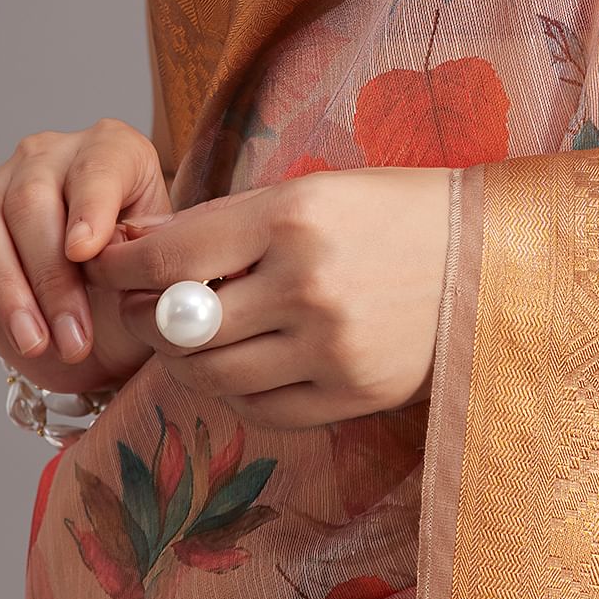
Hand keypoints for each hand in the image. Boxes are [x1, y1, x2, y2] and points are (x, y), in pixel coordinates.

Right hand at [0, 119, 172, 386]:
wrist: (107, 326)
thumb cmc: (141, 287)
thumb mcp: (163, 272)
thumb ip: (153, 257)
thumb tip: (134, 254)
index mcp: (113, 151)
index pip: (98, 166)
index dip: (90, 207)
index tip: (86, 253)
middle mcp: (49, 158)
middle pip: (32, 200)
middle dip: (52, 277)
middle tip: (74, 337)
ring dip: (7, 289)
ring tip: (35, 343)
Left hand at [88, 167, 454, 428]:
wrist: (494, 260)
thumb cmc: (395, 213)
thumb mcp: (314, 191)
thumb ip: (226, 222)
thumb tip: (132, 243)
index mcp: (294, 216)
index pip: (171, 253)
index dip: (122, 264)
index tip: (104, 264)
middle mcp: (307, 283)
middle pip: (182, 324)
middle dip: (146, 317)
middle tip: (143, 307)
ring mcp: (330, 347)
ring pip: (214, 374)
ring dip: (187, 359)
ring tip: (194, 337)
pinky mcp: (351, 394)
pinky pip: (261, 408)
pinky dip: (239, 389)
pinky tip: (247, 363)